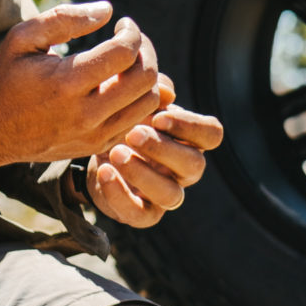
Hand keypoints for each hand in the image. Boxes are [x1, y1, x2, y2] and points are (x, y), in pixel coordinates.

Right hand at [0, 2, 164, 175]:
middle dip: (145, 51)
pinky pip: (138, 120)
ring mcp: (94, 135)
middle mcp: (85, 114)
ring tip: (128, 62)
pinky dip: (138, 99)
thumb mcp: (22, 38)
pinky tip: (120, 84)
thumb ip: (64, 18)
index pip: (125, 53)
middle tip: (131, 40)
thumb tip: (108, 10)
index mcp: (66, 83)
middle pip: (146, 78)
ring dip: (146, 76)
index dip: (131, 32)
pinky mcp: (97, 146)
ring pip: (149, 102)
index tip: (122, 24)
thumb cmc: (5, 78)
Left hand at [86, 103, 222, 228]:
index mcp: (189, 140)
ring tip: (115, 153)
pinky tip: (104, 172)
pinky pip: (140, 214)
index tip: (159, 117)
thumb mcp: (137, 101)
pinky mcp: (143, 213)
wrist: (93, 149)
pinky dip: (121, 195)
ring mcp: (165, 195)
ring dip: (143, 174)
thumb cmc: (125, 121)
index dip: (191, 127)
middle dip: (163, 148)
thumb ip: (153, 92)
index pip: (212, 134)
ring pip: (172, 195)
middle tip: (132, 134)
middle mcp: (184, 170)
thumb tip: (166, 92)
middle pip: (194, 165)